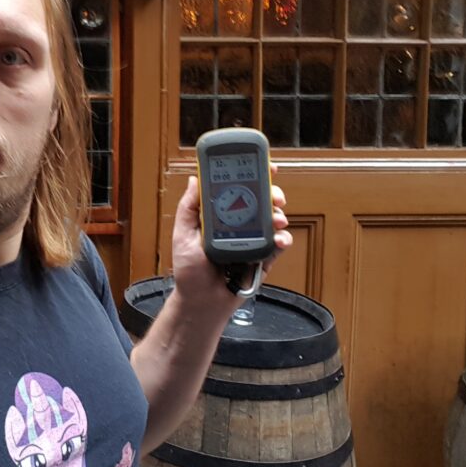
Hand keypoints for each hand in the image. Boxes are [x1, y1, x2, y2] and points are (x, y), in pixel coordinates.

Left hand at [170, 164, 292, 311]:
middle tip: (274, 195)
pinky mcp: (263, 258)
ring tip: (277, 219)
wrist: (201, 301)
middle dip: (272, 193)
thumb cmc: (189, 270)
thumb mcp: (183, 234)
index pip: (238, 190)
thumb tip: (193, 179)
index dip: (252, 176)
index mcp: (221, 215)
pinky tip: (280, 239)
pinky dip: (282, 239)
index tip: (263, 165)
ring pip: (273, 221)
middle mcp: (239, 224)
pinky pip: (277, 245)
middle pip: (261, 202)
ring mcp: (253, 240)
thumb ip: (189, 208)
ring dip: (279, 216)